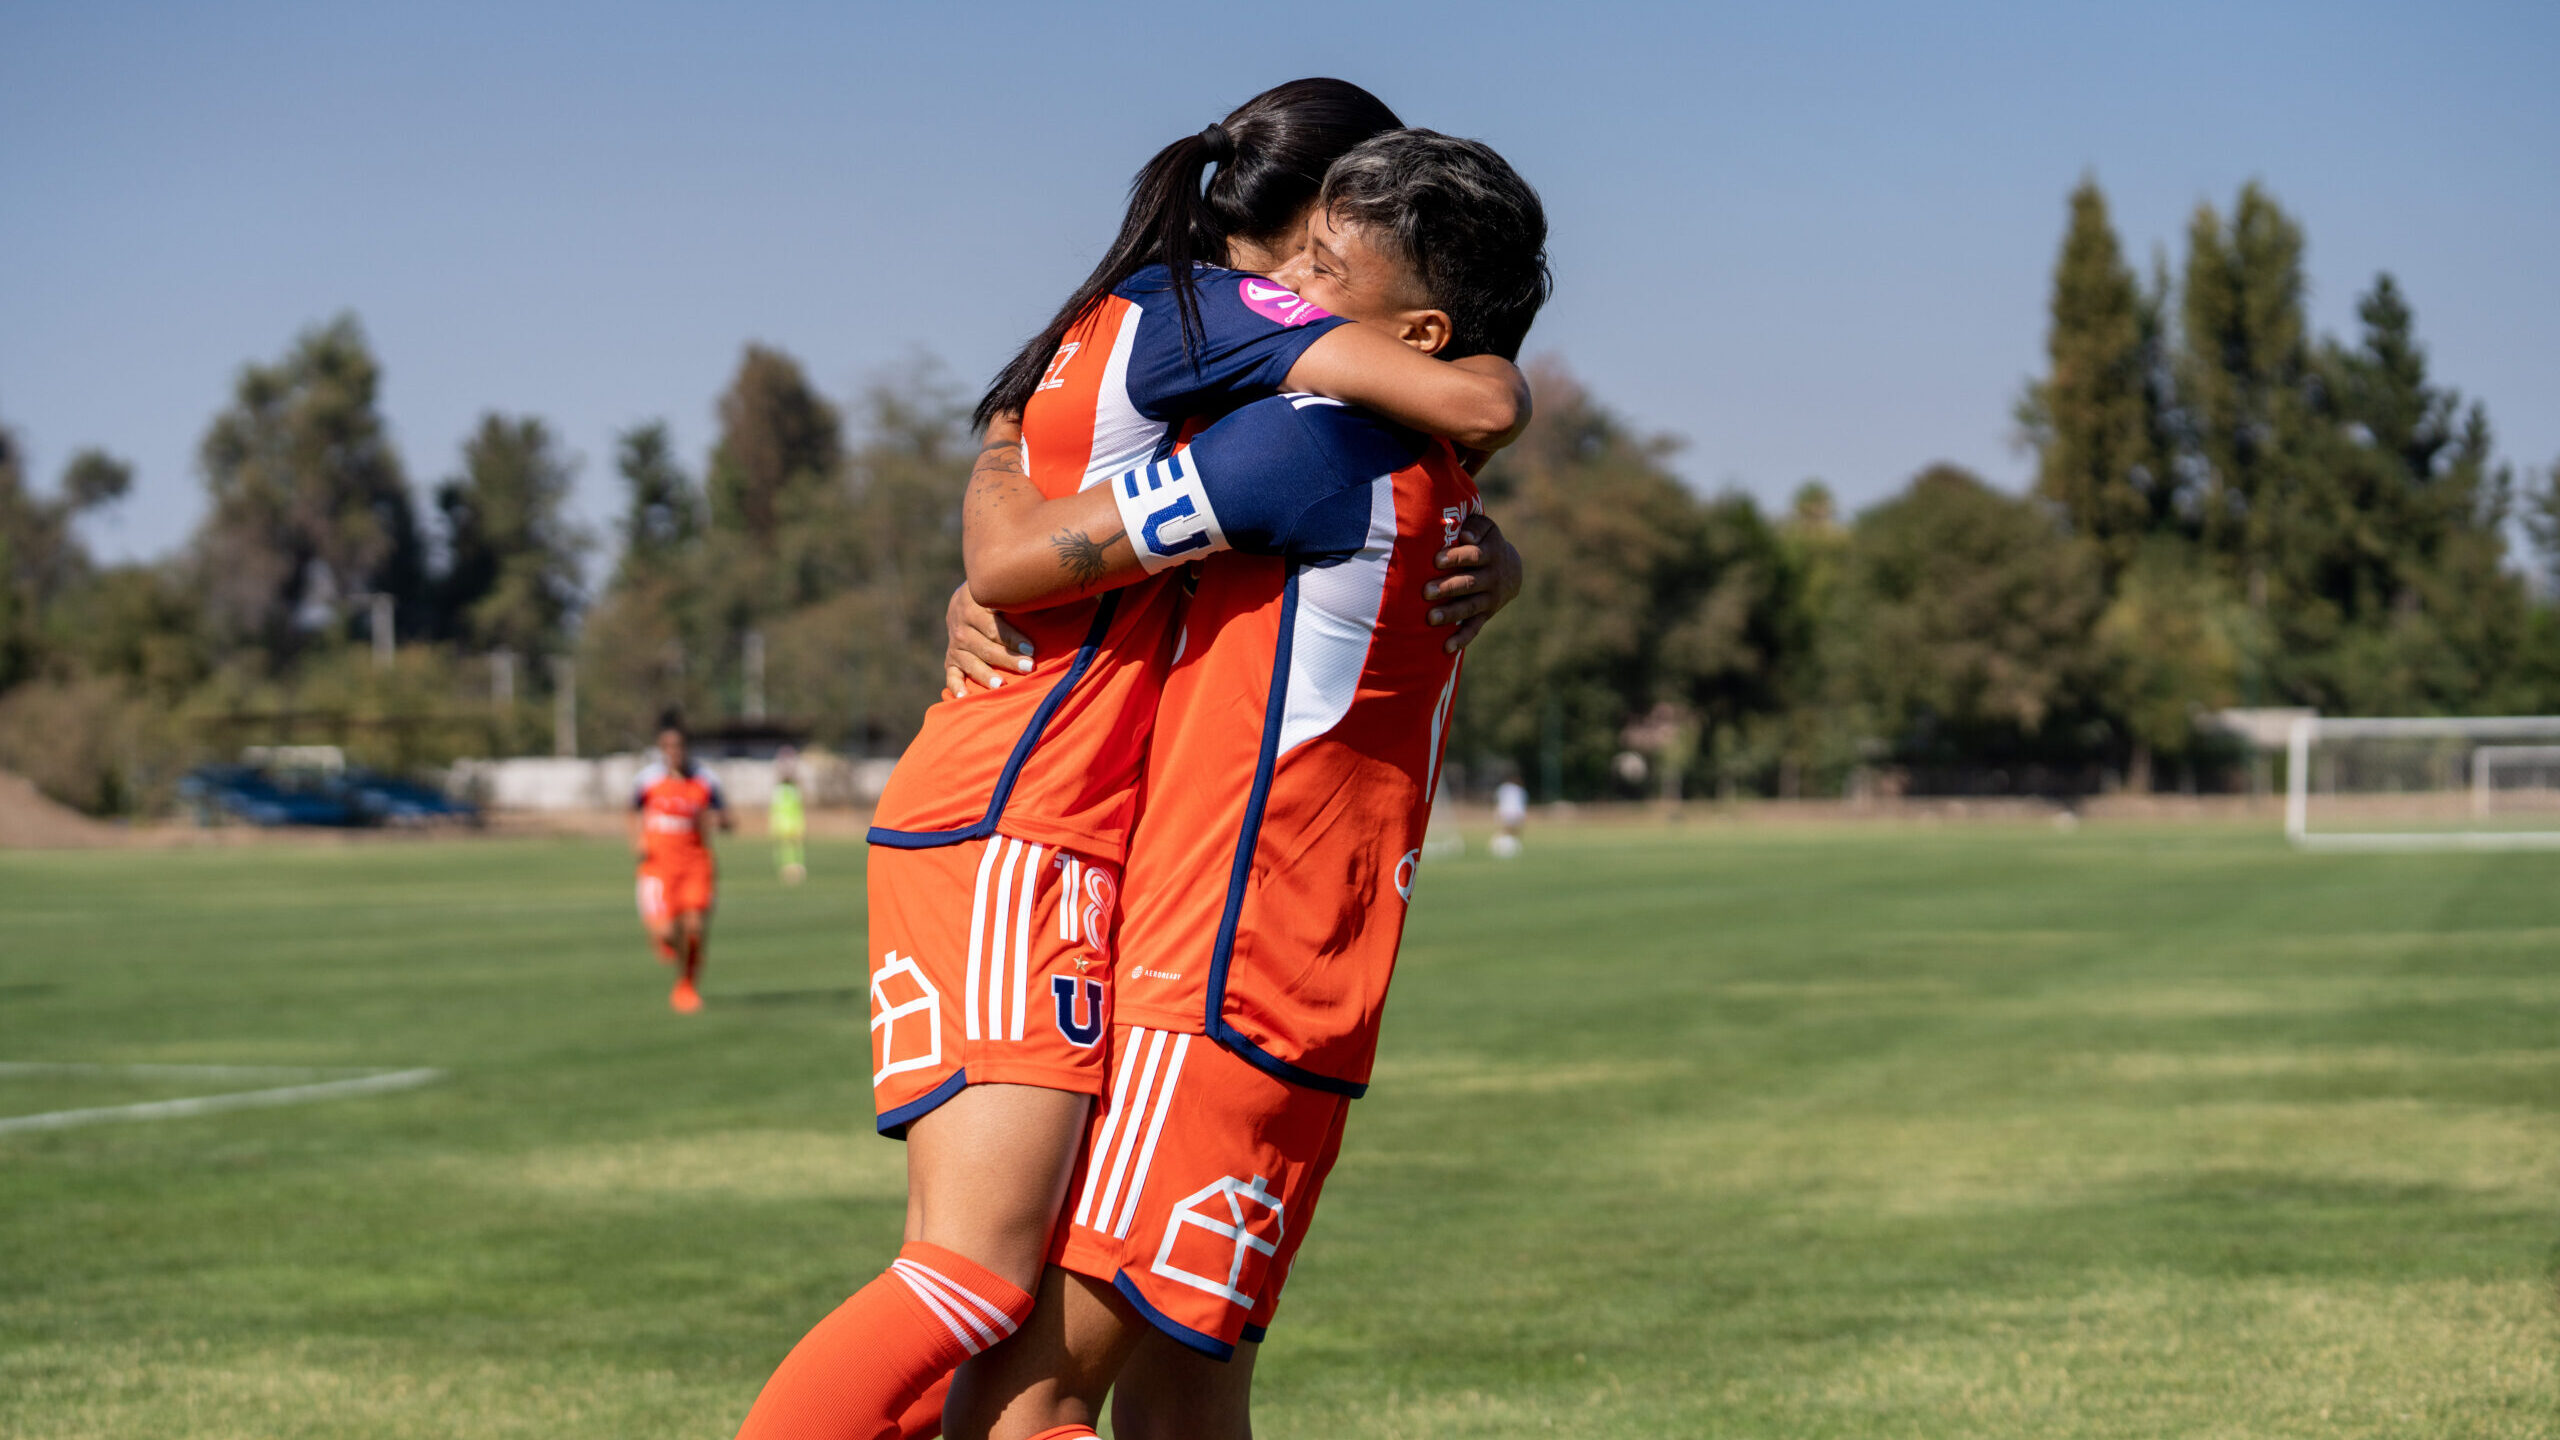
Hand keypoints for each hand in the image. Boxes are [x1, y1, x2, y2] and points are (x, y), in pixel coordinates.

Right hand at [944, 582, 1034, 695]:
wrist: (969, 598)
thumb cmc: (999, 596)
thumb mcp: (1003, 592)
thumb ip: (1017, 600)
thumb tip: (1046, 604)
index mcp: (975, 606)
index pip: (994, 626)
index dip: (1013, 638)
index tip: (1031, 649)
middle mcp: (961, 626)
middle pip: (985, 647)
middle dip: (1007, 659)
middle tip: (1028, 667)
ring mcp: (955, 645)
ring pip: (970, 662)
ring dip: (985, 674)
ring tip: (1001, 685)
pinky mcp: (951, 660)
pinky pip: (952, 675)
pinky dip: (956, 686)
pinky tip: (964, 697)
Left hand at [1423, 513, 1522, 653]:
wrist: (1511, 570)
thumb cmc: (1485, 542)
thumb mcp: (1485, 528)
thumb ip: (1474, 525)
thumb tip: (1464, 536)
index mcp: (1490, 553)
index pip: (1474, 555)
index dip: (1456, 557)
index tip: (1436, 560)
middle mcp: (1491, 577)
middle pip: (1469, 583)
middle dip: (1448, 587)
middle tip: (1426, 591)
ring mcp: (1489, 598)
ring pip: (1469, 607)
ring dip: (1451, 613)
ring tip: (1430, 618)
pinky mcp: (1485, 615)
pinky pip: (1474, 628)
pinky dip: (1461, 639)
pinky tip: (1446, 647)